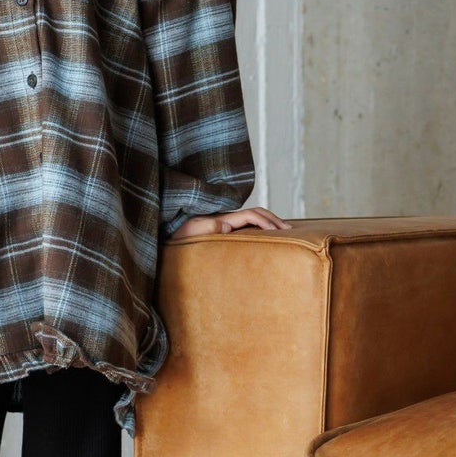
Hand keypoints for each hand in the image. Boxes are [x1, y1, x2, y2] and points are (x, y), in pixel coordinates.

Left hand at [167, 206, 291, 240]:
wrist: (163, 241)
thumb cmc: (175, 239)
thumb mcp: (190, 234)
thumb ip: (206, 228)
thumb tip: (225, 226)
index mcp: (222, 219)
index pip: (252, 215)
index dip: (269, 222)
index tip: (284, 232)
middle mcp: (224, 219)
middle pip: (256, 213)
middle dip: (275, 220)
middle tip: (292, 232)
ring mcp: (222, 226)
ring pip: (251, 221)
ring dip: (268, 225)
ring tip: (283, 236)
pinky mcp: (219, 234)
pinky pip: (243, 230)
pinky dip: (257, 231)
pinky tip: (262, 243)